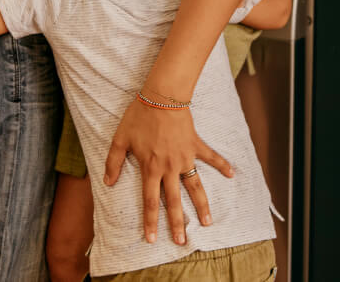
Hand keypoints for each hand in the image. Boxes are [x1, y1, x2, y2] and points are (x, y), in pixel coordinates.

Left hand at [103, 96, 232, 244]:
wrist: (161, 97)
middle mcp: (169, 167)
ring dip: (202, 205)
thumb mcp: (120, 139)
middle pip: (175, 201)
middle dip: (178, 223)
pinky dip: (222, 164)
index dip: (151, 221)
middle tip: (182, 241)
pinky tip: (232, 174)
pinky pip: (211, 157)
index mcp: (151, 168)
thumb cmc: (139, 116)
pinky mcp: (195, 145)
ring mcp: (185, 157)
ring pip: (195, 186)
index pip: (151, 201)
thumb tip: (107, 183)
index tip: (151, 239)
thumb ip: (113, 162)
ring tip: (207, 222)